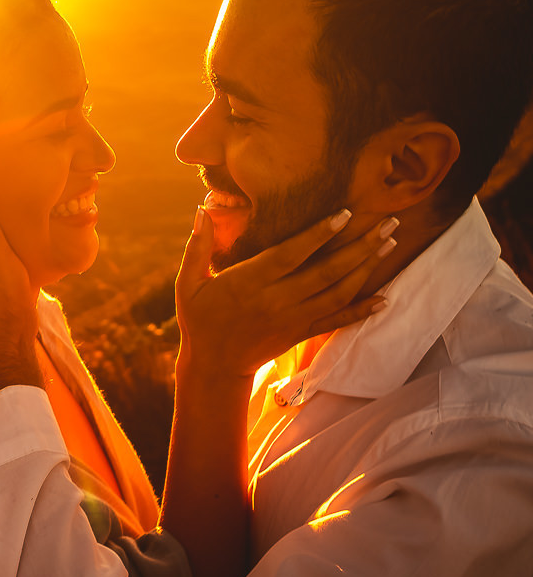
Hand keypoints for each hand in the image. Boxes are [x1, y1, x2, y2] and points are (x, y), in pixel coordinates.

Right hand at [176, 208, 396, 379]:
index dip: (318, 235)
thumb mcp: (188, 284)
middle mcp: (275, 301)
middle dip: (359, 246)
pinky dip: (361, 311)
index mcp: (248, 283)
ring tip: (388, 244)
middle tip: (386, 223)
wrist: (214, 366)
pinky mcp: (300, 333)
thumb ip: (197, 247)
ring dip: (366, 269)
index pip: (289, 255)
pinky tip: (384, 299)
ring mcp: (292, 319)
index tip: (345, 214)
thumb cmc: (199, 319)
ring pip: (336, 293)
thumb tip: (201, 210)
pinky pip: (336, 321)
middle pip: (324, 272)